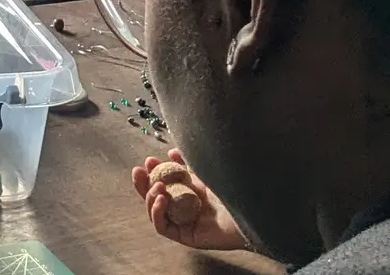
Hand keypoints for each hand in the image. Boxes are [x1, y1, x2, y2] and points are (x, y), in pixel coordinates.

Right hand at [132, 151, 249, 250]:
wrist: (251, 208)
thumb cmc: (233, 190)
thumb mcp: (206, 172)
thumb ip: (189, 163)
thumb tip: (171, 152)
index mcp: (190, 193)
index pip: (165, 183)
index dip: (154, 172)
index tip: (148, 159)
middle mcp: (185, 208)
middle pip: (155, 198)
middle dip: (143, 184)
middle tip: (139, 171)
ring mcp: (185, 223)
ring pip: (156, 212)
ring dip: (150, 197)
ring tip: (156, 186)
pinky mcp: (186, 237)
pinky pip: (163, 227)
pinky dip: (157, 213)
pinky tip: (160, 199)